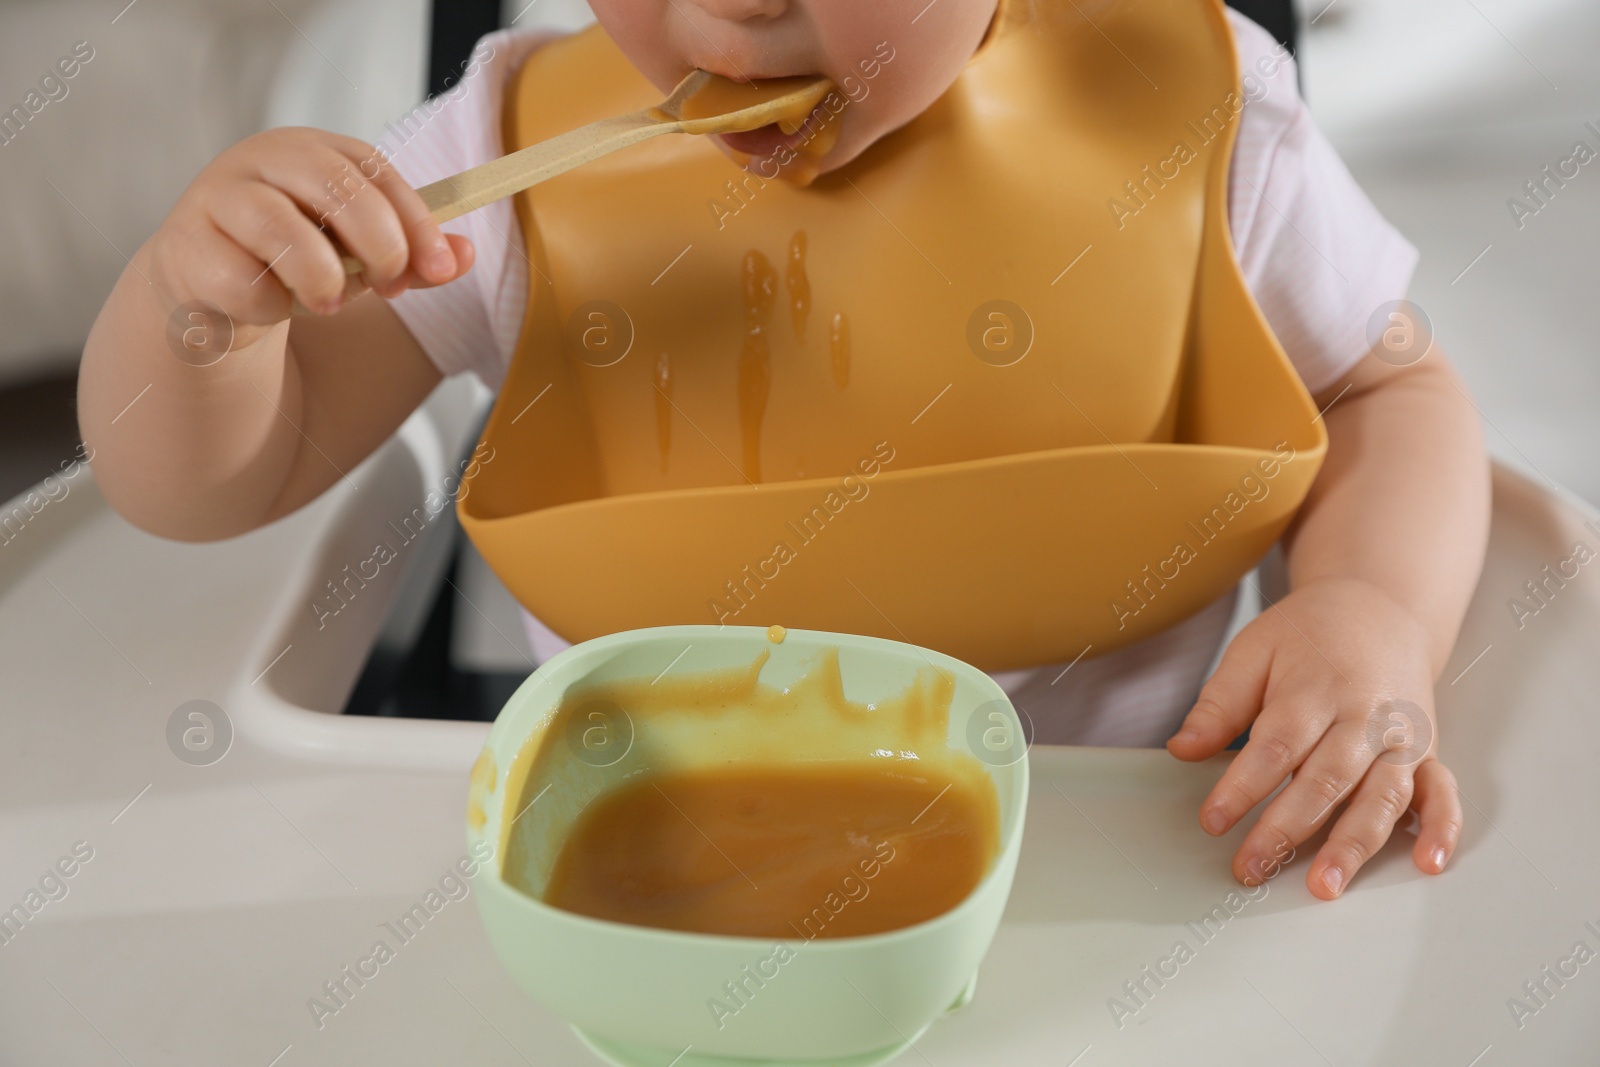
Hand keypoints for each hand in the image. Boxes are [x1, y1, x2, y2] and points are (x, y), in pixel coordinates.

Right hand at [146, 127, 472, 332]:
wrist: (212, 289)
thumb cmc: (295, 260)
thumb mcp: (360, 255)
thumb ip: (411, 255)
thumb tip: (465, 255)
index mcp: (313, 151)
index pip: (373, 169)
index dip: (416, 220)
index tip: (442, 268)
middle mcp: (263, 161)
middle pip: (332, 184)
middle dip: (378, 242)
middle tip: (390, 286)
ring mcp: (218, 198)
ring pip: (279, 227)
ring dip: (321, 277)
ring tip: (329, 303)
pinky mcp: (186, 246)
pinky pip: (241, 279)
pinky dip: (270, 304)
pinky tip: (270, 305)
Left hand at [1166, 576, 1462, 899]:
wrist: (1380, 609)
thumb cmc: (1308, 636)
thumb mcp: (1253, 650)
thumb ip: (1220, 703)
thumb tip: (1183, 749)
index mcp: (1316, 687)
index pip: (1278, 743)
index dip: (1244, 785)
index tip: (1213, 820)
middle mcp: (1365, 715)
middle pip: (1327, 778)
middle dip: (1288, 828)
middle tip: (1252, 867)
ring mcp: (1402, 737)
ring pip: (1382, 795)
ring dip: (1355, 844)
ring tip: (1324, 885)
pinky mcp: (1428, 752)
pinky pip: (1443, 792)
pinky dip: (1443, 828)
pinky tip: (1428, 863)